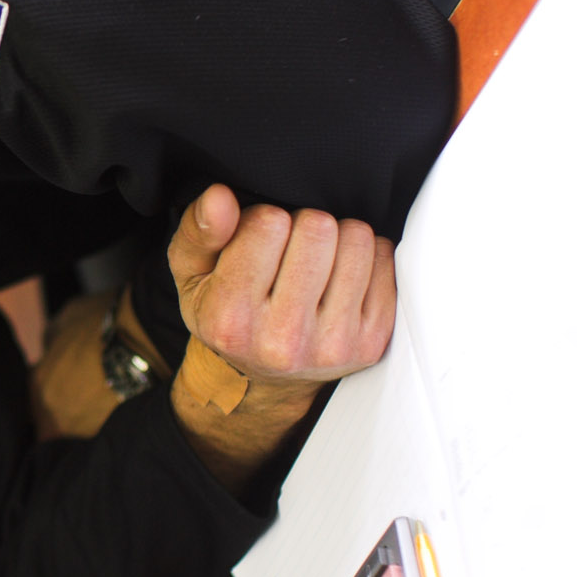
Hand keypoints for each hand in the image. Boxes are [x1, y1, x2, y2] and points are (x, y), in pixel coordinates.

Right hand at [168, 184, 395, 386]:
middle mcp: (282, 340)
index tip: (255, 242)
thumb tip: (219, 197)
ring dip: (338, 237)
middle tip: (289, 250)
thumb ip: (197, 232)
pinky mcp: (370, 344)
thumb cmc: (225, 314)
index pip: (268, 223)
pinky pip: (385, 260)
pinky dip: (365, 257)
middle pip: (318, 227)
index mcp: (230, 320)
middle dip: (303, 225)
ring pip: (357, 239)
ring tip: (315, 260)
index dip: (261, 220)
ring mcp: (332, 345)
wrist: (262, 379)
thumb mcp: (191, 274)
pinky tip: (338, 277)